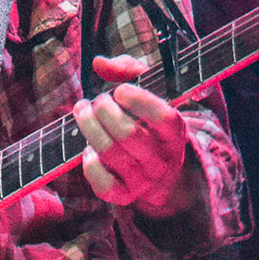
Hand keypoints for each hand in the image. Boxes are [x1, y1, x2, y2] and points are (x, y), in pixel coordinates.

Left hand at [74, 55, 199, 219]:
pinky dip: (90, 163)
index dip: (139, 100)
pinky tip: (88, 149)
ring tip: (82, 112)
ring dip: (90, 128)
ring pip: (111, 154)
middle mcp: (163, 159)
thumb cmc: (151, 123)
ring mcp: (144, 180)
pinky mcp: (125, 196)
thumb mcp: (152, 93)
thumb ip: (129, 70)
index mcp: (176, 132)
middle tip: (94, 101)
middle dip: (104, 112)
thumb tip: (99, 63)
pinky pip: (103, 183)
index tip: (119, 90)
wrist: (163, 175)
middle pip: (129, 134)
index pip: (163, 118)